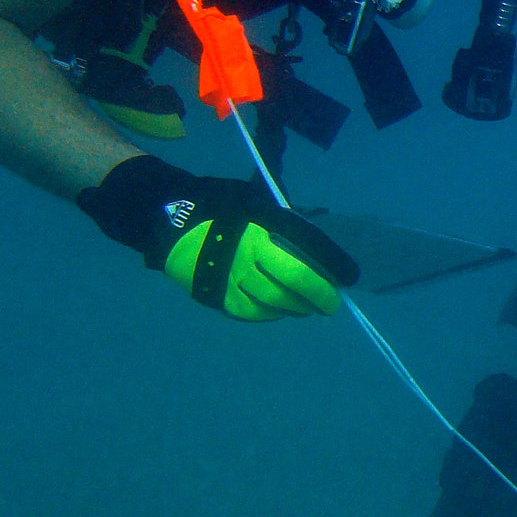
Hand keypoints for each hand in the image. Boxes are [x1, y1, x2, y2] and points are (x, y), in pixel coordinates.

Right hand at [79, 156, 358, 320]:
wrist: (167, 219)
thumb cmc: (221, 208)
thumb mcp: (253, 202)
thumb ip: (283, 223)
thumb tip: (318, 252)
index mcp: (261, 221)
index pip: (307, 243)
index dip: (332, 263)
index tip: (349, 277)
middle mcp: (248, 248)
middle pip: (294, 278)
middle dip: (319, 295)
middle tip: (330, 304)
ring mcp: (231, 274)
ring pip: (275, 300)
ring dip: (296, 307)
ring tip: (306, 307)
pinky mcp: (216, 295)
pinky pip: (251, 312)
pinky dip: (269, 314)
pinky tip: (278, 311)